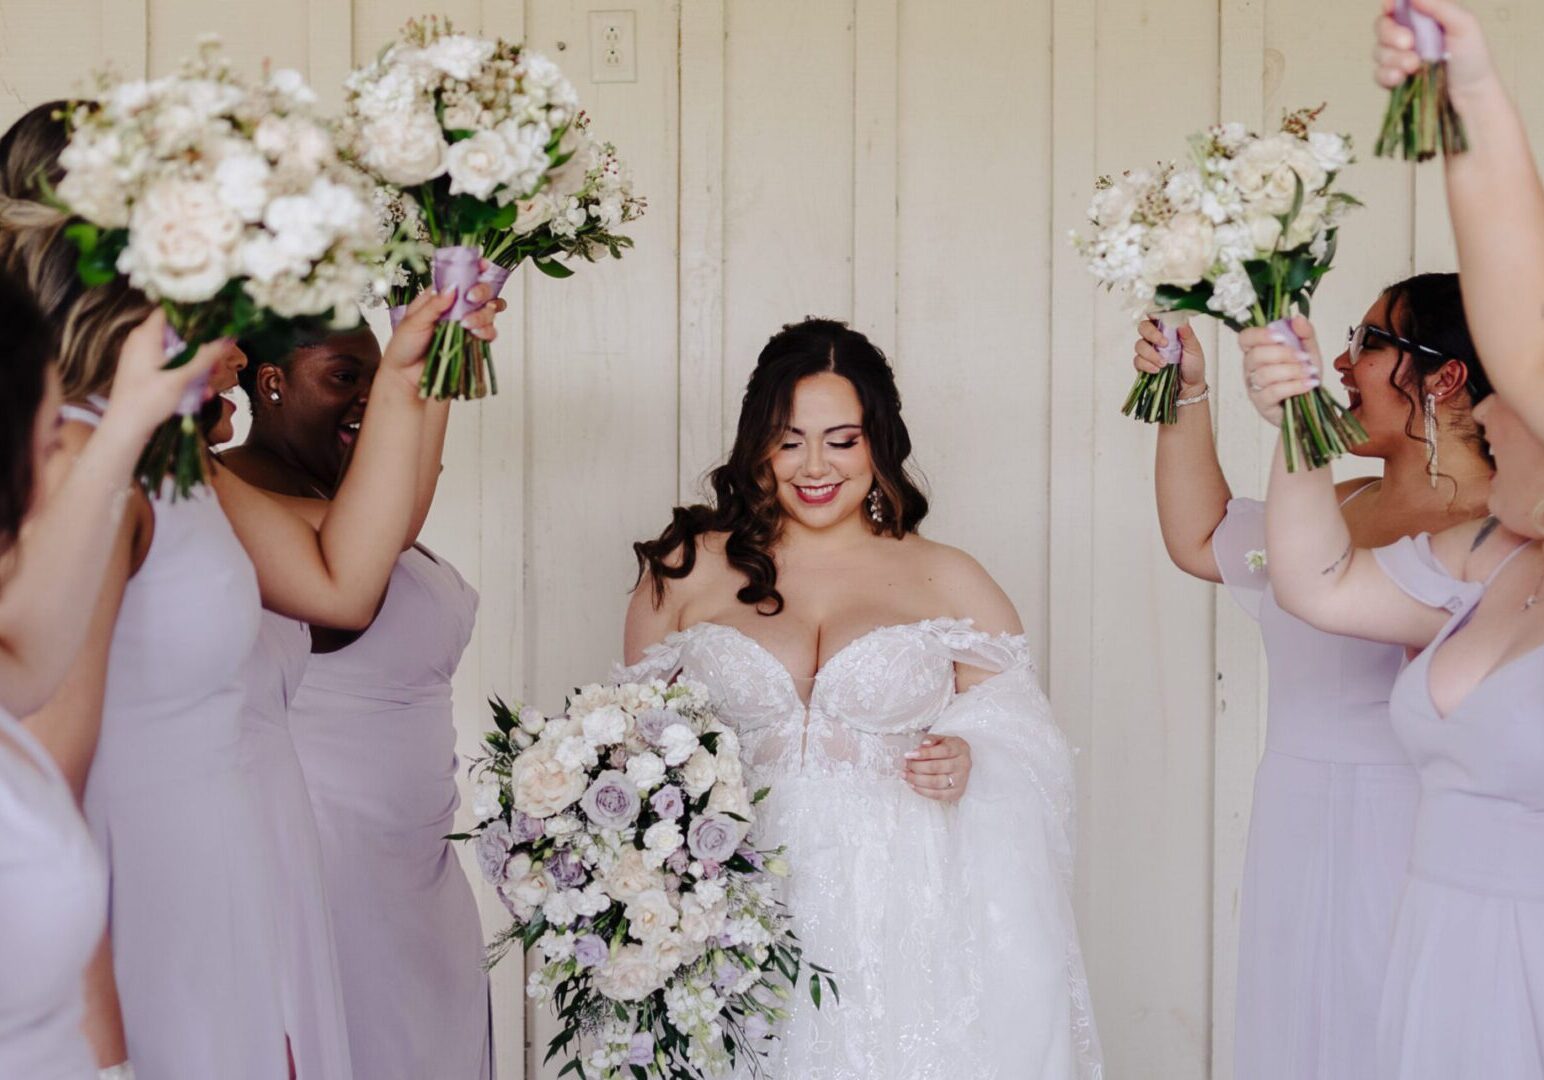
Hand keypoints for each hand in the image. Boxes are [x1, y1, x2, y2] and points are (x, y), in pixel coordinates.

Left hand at [101, 310, 222, 439]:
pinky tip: (199, 394)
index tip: (215, 324)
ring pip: (177, 354)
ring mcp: (142, 358)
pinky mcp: (145, 373)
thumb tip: (228, 338)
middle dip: (201, 349)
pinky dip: (185, 377)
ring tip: (211, 383)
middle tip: (218, 362)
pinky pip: (170, 367)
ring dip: (196, 367)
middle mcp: (142, 342)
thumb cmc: (147, 400)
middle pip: (178, 335)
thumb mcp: (181, 376)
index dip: (193, 315)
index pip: (171, 311)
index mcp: (146, 336)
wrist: (125, 428)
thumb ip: (205, 356)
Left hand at [379, 272, 507, 391]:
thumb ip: (434, 304)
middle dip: (481, 292)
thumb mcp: (414, 321)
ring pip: (489, 311)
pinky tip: (477, 335)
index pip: (460, 276)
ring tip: (467, 325)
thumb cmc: (404, 346)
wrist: (407, 379)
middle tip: (471, 298)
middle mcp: (456, 308)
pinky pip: (490, 332)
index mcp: (439, 296)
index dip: (474, 268)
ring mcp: (466, 325)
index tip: (482, 265)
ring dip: (483, 314)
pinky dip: (488, 331)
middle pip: (481, 291)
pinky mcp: (473, 342)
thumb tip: (453, 287)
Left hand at [904, 735, 970, 802]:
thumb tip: (923, 745)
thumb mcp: (941, 739)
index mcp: (960, 748)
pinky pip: (938, 795)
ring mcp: (961, 780)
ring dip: (917, 780)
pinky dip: (923, 791)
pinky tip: (912, 785)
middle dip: (917, 766)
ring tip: (905, 775)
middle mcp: (963, 764)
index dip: (924, 753)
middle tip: (904, 765)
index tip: (908, 754)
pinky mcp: (957, 793)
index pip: (942, 751)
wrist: (960, 762)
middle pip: (937, 767)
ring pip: (936, 782)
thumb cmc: (947, 749)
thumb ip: (931, 740)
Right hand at [1134, 318, 1205, 391]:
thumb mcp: (1194, 348)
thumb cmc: (1193, 366)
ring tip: (1164, 363)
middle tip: (1164, 344)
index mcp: (1168, 330)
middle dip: (1152, 335)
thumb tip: (1180, 322)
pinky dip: (1147, 365)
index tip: (1156, 317)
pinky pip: (1138, 361)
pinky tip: (1156, 370)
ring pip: (1139, 345)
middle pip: (1143, 327)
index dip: (1153, 314)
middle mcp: (1156, 339)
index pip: (1157, 316)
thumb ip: (1187, 334)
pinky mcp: (1143, 365)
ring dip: (1151, 354)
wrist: (1189, 387)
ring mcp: (1149, 351)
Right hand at [1237, 315, 1321, 425]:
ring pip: (1265, 374)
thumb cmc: (1304, 376)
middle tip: (1304, 358)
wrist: (1311, 404)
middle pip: (1256, 355)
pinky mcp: (1261, 404)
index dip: (1259, 335)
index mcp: (1258, 350)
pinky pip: (1273, 392)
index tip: (1281, 336)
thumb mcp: (1308, 351)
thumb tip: (1297, 318)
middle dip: (1283, 354)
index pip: (1245, 338)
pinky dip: (1294, 386)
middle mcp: (1251, 368)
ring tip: (1310, 373)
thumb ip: (1304, 333)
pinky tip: (1309, 384)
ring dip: (1292, 371)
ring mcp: (1254, 387)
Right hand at [1374, 0, 1493, 99]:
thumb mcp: (1463, 25)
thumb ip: (1440, 6)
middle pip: (1382, 26)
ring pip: (1378, 51)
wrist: (1470, 95)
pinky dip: (1387, 75)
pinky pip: (1378, 73)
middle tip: (1408, 43)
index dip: (1390, 4)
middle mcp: (1410, 34)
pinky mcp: (1394, 79)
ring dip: (1394, 59)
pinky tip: (1401, 79)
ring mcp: (1399, 57)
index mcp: (1425, 17)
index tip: (1389, 8)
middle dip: (1390, 34)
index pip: (1398, 5)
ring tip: (1414, 67)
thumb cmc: (1473, 58)